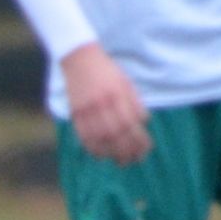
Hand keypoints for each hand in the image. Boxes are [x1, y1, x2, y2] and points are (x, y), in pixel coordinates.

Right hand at [60, 44, 150, 165]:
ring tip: (118, 161)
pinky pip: (83, 135)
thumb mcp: (126, 83)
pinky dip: (92, 147)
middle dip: (126, 150)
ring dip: (110, 152)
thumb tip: (143, 122)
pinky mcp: (75, 112)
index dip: (139, 140)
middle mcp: (102, 104)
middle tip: (133, 161)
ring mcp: (87, 109)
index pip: (131, 124)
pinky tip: (100, 155)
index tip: (145, 150)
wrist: (79, 58)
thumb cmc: (107, 70)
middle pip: (116, 134)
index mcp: (118, 95)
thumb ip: (135, 103)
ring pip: (99, 138)